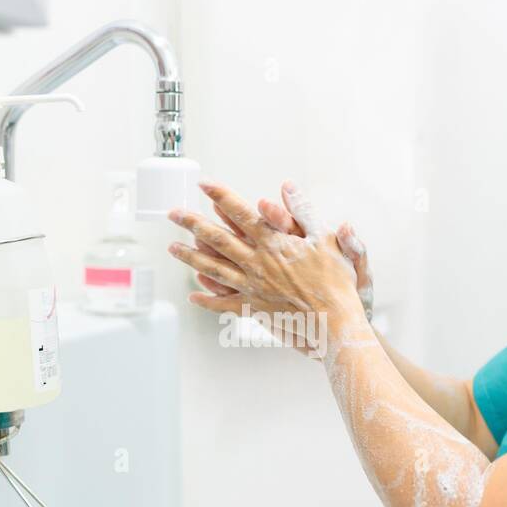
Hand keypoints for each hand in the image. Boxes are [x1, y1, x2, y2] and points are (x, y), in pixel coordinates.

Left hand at [167, 180, 366, 356]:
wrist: (333, 321)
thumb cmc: (334, 280)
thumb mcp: (324, 237)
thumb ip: (302, 210)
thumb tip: (287, 187)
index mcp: (272, 242)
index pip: (240, 213)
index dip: (220, 196)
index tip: (203, 184)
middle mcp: (256, 263)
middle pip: (216, 239)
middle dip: (192, 224)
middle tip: (173, 214)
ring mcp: (252, 287)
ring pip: (213, 269)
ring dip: (190, 257)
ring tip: (172, 248)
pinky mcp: (253, 308)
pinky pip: (224, 303)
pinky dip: (206, 299)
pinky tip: (193, 295)